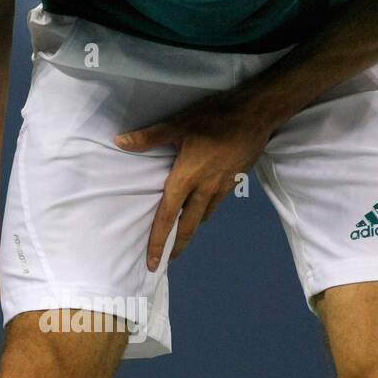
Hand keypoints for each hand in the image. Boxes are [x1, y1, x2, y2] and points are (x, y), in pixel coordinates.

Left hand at [114, 90, 272, 267]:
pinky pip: (215, 204)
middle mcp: (204, 189)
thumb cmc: (216, 117)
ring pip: (202, 216)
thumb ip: (149, 137)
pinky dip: (204, 212)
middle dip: (176, 246)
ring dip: (190, 229)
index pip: (168, 217)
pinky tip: (200, 209)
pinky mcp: (234, 182)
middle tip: (166, 261)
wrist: (256, 115)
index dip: (158, 241)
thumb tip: (120, 141)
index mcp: (187, 178)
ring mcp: (221, 187)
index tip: (153, 262)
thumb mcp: (179, 123)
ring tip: (180, 237)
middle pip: (187, 226)